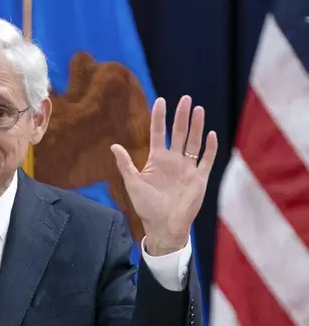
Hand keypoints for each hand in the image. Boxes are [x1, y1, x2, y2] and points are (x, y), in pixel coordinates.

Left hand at [110, 95, 217, 254]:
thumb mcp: (133, 184)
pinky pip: (206, 160)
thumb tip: (114, 146)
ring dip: (197, 126)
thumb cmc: (146, 207)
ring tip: (198, 109)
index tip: (160, 101)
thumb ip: (125, 165)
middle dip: (182, 116)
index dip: (159, 118)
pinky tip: (211, 134)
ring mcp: (187, 168)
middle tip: (185, 98)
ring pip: (194, 142)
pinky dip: (210, 148)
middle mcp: (173, 161)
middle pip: (179, 133)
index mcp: (157, 160)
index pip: (159, 133)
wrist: (164, 226)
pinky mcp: (199, 179)